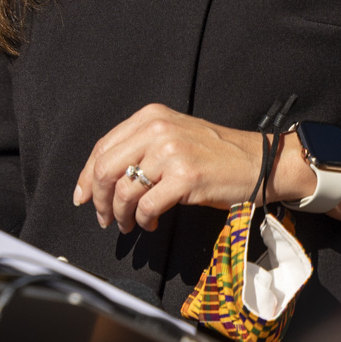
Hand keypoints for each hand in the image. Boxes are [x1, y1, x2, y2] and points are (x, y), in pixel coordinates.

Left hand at [71, 103, 268, 232]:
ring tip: (128, 224)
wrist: (258, 161)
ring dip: (120, 215)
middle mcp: (157, 129)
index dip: (86, 176)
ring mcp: (171, 152)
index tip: (82, 197)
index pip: (103, 146)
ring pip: (124, 190)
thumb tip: (102, 178)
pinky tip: (150, 224)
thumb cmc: (216, 154)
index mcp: (151, 116)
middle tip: (103, 218)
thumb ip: (140, 147)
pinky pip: (147, 206)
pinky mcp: (185, 177)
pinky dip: (142, 221)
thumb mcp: (174, 136)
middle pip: (105, 168)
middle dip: (98, 199)